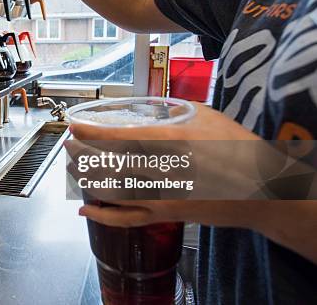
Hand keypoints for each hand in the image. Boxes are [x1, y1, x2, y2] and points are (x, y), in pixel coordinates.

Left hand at [69, 104, 279, 225]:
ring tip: (71, 168)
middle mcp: (161, 170)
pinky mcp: (165, 214)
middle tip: (68, 145)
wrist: (261, 190)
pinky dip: (103, 216)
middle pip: (108, 164)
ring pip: (112, 191)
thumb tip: (156, 111)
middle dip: (82, 155)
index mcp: (171, 142)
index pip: (119, 138)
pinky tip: (85, 210)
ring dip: (86, 179)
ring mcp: (161, 195)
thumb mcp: (207, 117)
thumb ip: (176, 111)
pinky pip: (127, 218)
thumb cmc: (237, 149)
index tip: (74, 127)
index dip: (92, 133)